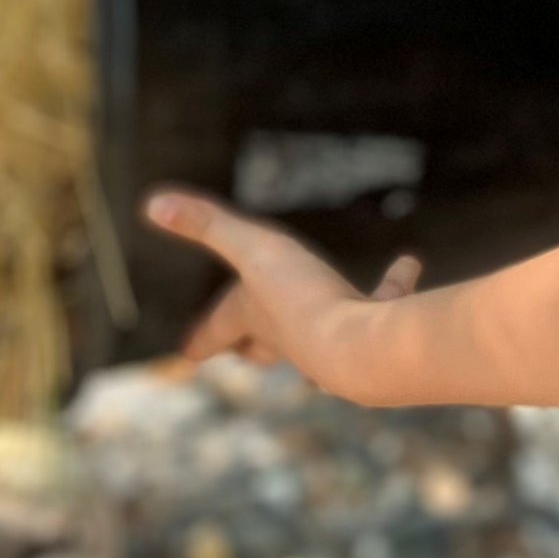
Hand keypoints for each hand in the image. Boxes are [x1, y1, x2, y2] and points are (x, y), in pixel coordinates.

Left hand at [144, 189, 419, 396]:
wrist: (363, 351)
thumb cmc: (301, 300)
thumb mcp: (251, 249)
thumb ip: (206, 222)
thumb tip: (150, 203)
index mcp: (256, 318)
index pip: (220, 328)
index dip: (203, 336)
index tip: (187, 353)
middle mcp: (292, 337)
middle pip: (264, 346)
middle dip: (254, 345)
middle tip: (244, 351)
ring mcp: (335, 342)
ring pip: (323, 336)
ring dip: (324, 320)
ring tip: (333, 306)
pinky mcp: (377, 335)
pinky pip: (384, 305)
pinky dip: (394, 286)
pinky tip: (407, 263)